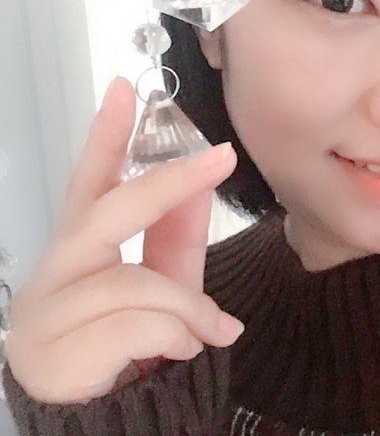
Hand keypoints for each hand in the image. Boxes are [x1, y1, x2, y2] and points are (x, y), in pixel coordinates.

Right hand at [4, 77, 244, 403]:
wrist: (112, 420)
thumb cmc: (133, 342)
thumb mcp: (166, 281)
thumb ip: (177, 233)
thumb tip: (201, 177)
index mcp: (84, 246)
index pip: (92, 179)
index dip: (106, 134)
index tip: (123, 86)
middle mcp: (57, 267)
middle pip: (111, 209)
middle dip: (170, 182)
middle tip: (221, 156)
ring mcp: (47, 310)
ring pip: (135, 280)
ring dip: (187, 308)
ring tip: (208, 332)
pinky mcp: (51, 353)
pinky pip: (136, 325)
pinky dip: (176, 336)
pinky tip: (177, 354)